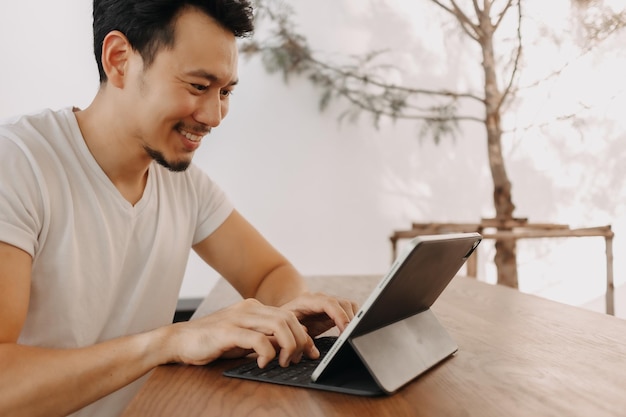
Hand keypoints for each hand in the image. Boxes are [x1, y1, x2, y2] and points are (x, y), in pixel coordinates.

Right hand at [165, 298, 315, 367]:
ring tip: (283, 361)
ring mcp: (239, 318)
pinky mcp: (228, 331)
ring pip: (278, 325)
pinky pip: (258, 339)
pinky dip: (267, 353)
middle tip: (297, 360)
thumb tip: (287, 348)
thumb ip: (264, 339)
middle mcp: (249, 309)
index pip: (289, 316)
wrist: (178, 340)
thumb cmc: (211, 341)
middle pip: (289, 318)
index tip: (310, 352)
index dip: (304, 335)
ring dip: (288, 345)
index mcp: (254, 308)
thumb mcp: (243, 340)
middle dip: (300, 340)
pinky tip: (263, 363)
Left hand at [280, 293, 359, 337]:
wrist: (282, 317)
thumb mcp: (284, 326)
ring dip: (354, 319)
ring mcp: (328, 304)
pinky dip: (353, 320)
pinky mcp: (334, 312)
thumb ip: (295, 329)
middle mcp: (321, 299)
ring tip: (352, 335)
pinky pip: (349, 311)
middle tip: (351, 337)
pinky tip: (351, 332)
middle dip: (350, 319)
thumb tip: (305, 332)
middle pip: (343, 303)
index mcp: (308, 301)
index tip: (346, 330)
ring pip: (349, 306)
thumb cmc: (283, 322)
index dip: (340, 316)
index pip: (329, 303)